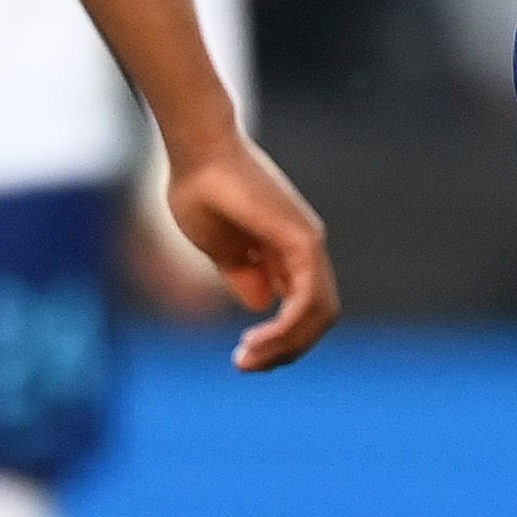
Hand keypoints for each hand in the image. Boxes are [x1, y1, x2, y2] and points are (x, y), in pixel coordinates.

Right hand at [164, 132, 337, 370]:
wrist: (197, 152)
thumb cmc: (200, 190)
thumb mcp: (220, 247)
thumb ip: (242, 273)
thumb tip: (261, 303)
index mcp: (287, 251)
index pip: (302, 309)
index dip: (279, 340)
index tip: (243, 356)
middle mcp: (306, 248)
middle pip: (317, 317)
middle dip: (285, 350)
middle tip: (246, 365)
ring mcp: (309, 243)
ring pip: (319, 314)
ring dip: (286, 346)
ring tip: (247, 359)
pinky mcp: (303, 239)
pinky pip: (308, 299)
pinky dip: (288, 328)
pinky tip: (257, 340)